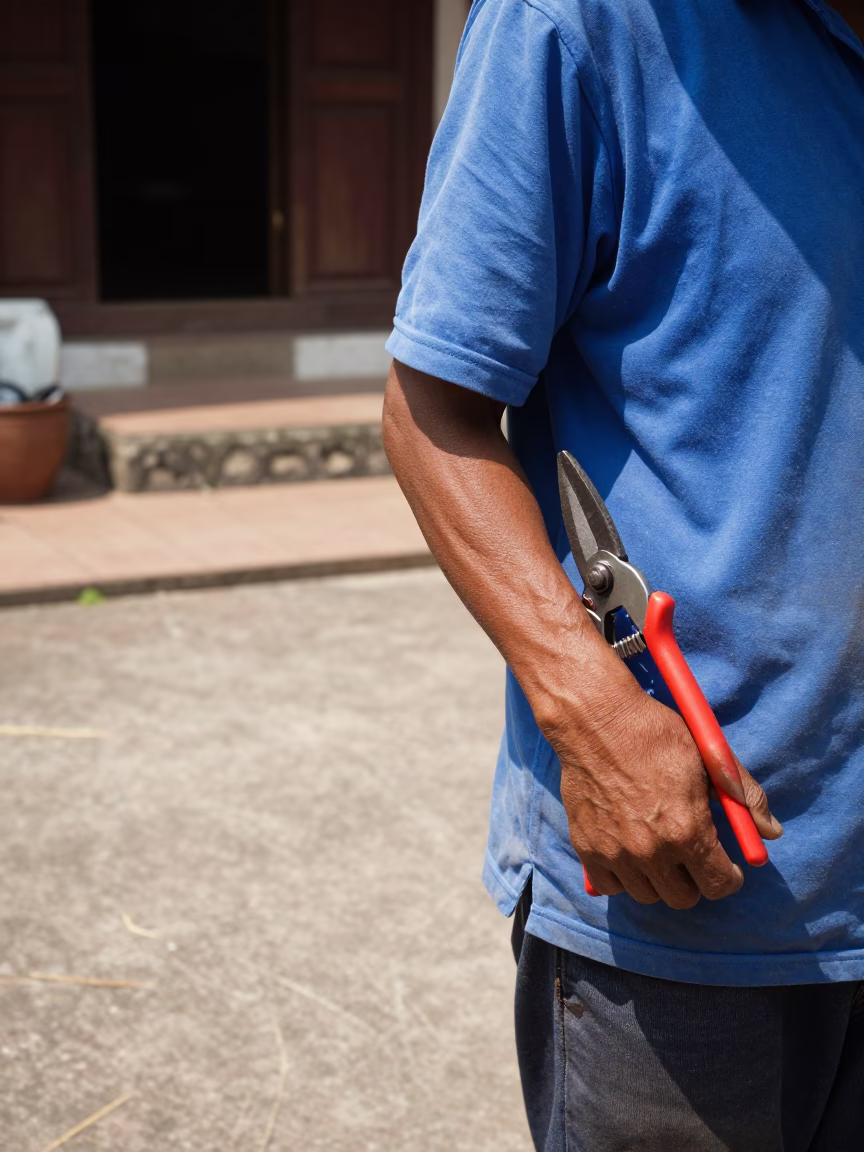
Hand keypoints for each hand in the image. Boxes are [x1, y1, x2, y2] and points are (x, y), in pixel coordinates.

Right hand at [550, 684, 782, 908]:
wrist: (595, 720)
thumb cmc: (655, 734)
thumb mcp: (708, 756)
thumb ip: (744, 795)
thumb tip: (772, 832)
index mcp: (687, 830)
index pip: (719, 885)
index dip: (728, 877)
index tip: (725, 867)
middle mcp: (652, 850)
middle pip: (683, 898)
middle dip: (694, 881)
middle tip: (690, 857)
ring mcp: (616, 852)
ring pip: (647, 895)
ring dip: (657, 879)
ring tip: (657, 852)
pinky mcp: (586, 847)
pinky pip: (609, 887)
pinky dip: (620, 877)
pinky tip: (627, 854)